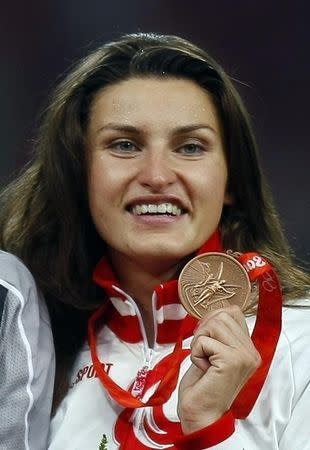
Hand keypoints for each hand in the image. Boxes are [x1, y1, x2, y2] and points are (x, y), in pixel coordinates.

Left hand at [178, 305, 260, 433]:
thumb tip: (212, 311)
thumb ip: (219, 333)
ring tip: (203, 360)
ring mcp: (244, 356)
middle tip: (202, 353)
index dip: (212, 319)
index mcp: (249, 349)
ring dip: (199, 341)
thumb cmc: (203, 386)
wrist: (201, 415)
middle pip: (222, 315)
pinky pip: (204, 340)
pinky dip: (196, 353)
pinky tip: (203, 369)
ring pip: (214, 323)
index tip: (205, 339)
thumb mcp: (213, 352)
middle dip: (204, 330)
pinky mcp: (231, 361)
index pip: (233, 312)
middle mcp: (251, 352)